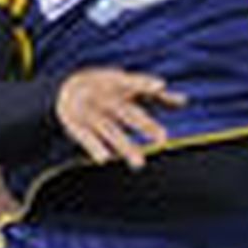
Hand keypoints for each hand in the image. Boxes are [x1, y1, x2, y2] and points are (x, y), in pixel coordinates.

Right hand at [55, 69, 185, 167]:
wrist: (63, 87)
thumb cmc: (106, 89)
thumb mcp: (128, 87)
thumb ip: (155, 96)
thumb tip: (184, 101)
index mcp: (118, 87)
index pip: (133, 83)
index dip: (145, 83)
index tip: (161, 85)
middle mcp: (106, 99)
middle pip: (128, 113)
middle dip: (144, 125)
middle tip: (162, 139)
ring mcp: (91, 112)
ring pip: (111, 131)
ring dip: (124, 147)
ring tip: (139, 164)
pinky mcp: (76, 126)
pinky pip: (86, 138)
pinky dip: (94, 147)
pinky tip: (104, 160)